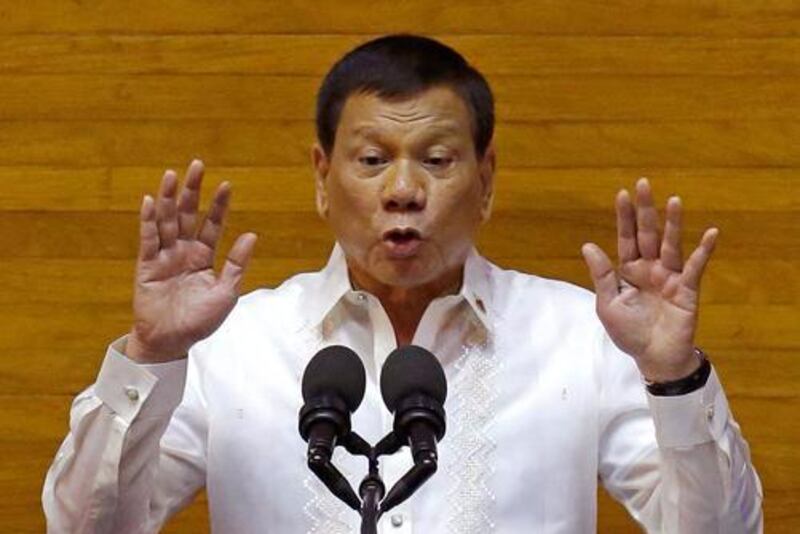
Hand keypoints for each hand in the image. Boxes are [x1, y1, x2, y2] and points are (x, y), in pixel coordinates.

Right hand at [126, 160, 257, 362]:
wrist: (172, 343)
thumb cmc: (199, 321)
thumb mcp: (226, 293)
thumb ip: (237, 264)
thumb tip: (252, 235)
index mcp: (204, 258)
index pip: (212, 225)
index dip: (219, 206)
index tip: (227, 185)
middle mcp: (184, 252)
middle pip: (188, 215)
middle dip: (193, 191)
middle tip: (198, 165)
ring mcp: (164, 256)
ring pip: (167, 221)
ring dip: (169, 198)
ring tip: (173, 175)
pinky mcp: (147, 265)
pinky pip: (148, 239)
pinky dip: (148, 221)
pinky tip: (150, 201)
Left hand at [581, 178, 716, 381]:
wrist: (653, 358)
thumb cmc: (629, 333)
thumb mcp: (607, 304)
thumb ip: (602, 275)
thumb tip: (588, 245)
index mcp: (629, 270)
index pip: (626, 238)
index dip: (624, 217)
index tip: (622, 194)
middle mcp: (650, 268)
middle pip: (647, 234)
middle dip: (646, 210)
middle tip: (644, 183)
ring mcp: (669, 277)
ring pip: (671, 244)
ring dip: (673, 223)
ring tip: (674, 200)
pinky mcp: (687, 289)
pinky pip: (695, 267)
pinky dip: (703, 250)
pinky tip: (711, 232)